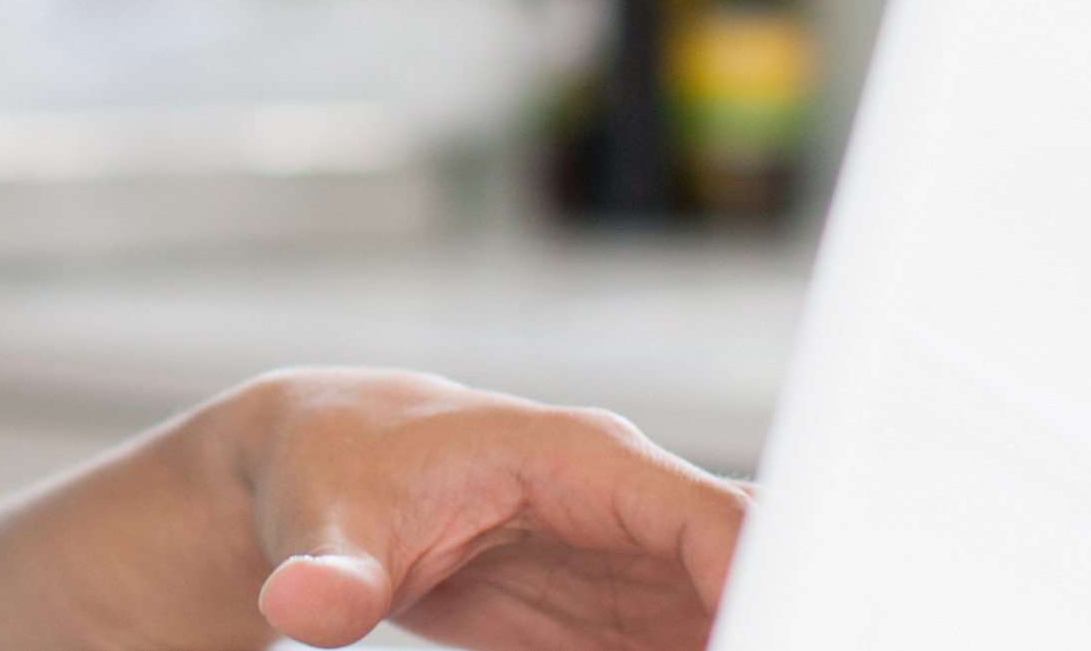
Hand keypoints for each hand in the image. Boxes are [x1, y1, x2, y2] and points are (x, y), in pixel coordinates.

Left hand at [220, 370, 744, 650]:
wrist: (328, 459)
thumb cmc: (340, 466)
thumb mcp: (329, 522)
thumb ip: (333, 571)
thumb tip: (304, 608)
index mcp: (584, 461)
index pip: (710, 515)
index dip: (756, 580)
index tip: (772, 635)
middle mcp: (629, 507)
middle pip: (754, 554)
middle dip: (786, 610)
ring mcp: (631, 560)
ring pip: (732, 600)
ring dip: (750, 631)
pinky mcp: (615, 610)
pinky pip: (689, 638)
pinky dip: (704, 650)